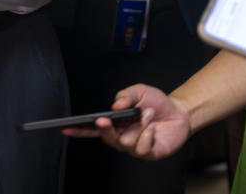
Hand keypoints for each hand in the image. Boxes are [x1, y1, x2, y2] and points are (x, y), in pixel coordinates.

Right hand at [64, 84, 191, 160]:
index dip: (79, 130)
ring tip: (147, 114)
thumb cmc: (156, 102)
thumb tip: (114, 106)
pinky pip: (141, 148)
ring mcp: (135, 147)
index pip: (93, 129)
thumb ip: (125, 96)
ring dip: (138, 126)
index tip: (66, 128)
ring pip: (126, 142)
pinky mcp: (148, 154)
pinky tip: (153, 128)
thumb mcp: (139, 91)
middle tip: (105, 121)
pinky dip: (147, 135)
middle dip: (105, 129)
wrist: (179, 112)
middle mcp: (122, 136)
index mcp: (115, 123)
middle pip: (107, 138)